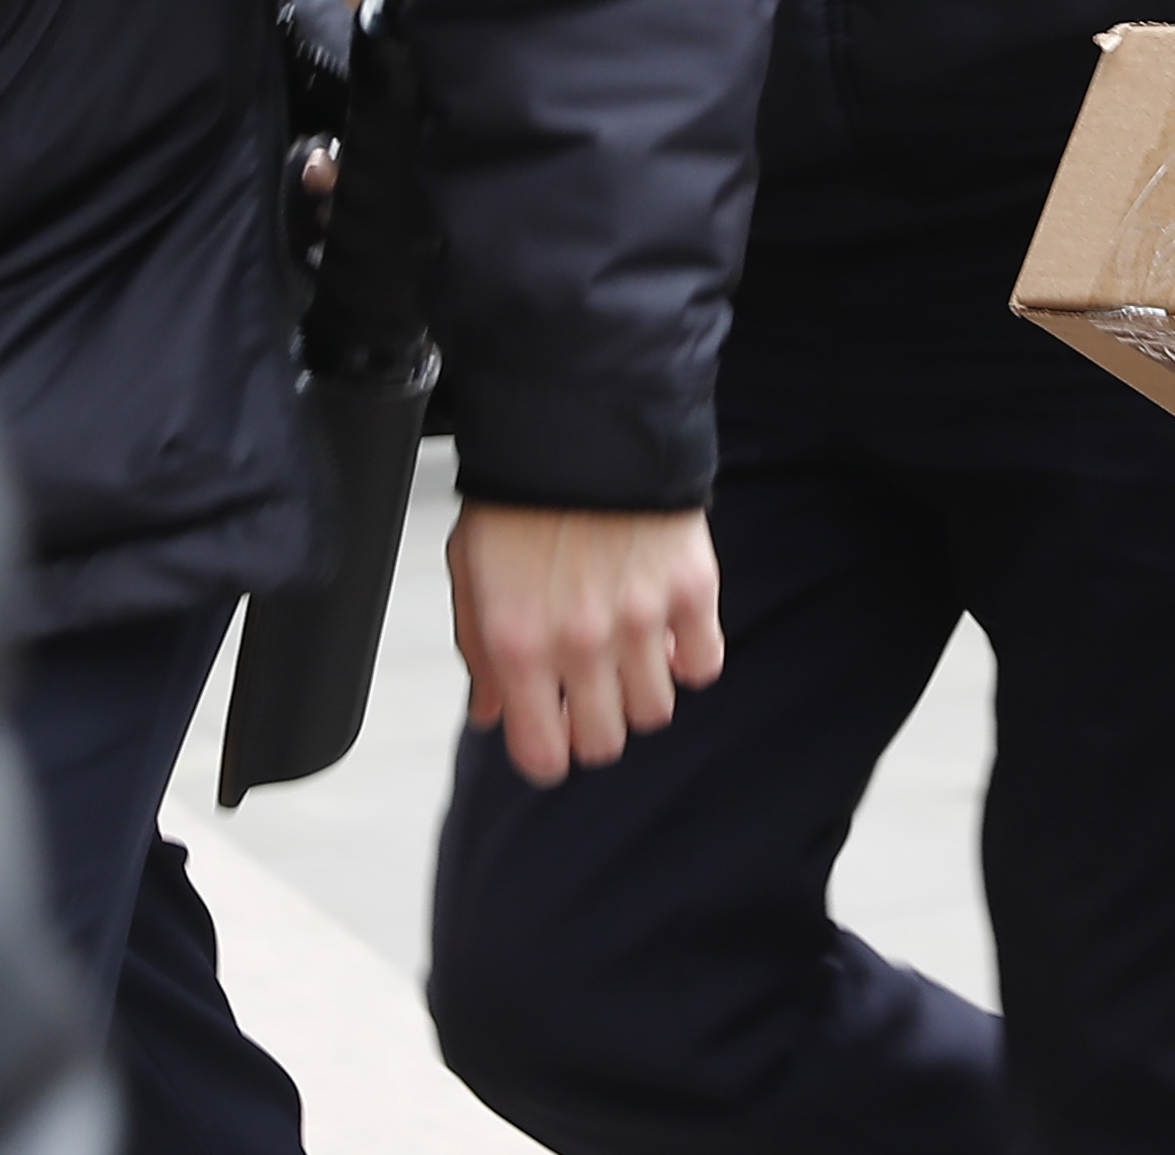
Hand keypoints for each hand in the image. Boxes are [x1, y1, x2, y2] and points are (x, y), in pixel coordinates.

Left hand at [445, 503, 721, 785]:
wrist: (577, 420)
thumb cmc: (519, 494)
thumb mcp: (471, 572)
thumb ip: (479, 652)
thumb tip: (490, 714)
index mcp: (517, 643)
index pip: (542, 755)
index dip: (547, 753)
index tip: (551, 734)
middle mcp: (579, 642)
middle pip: (605, 742)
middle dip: (594, 725)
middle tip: (590, 691)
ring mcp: (641, 618)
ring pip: (654, 712)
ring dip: (639, 690)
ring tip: (626, 651)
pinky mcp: (690, 589)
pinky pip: (702, 664)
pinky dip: (686, 657)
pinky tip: (664, 630)